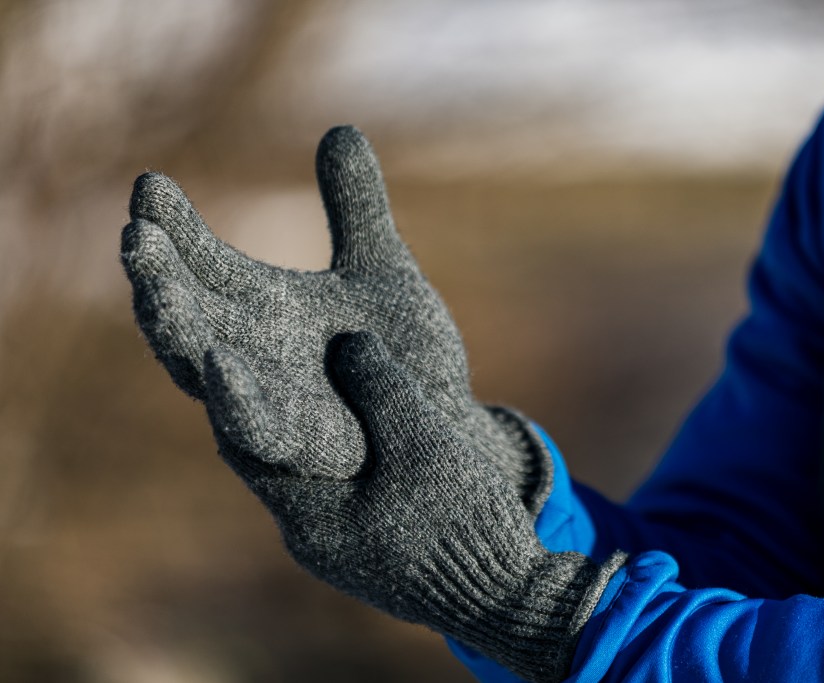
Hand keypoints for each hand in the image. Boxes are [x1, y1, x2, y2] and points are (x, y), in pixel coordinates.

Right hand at [121, 127, 549, 501]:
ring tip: (154, 289)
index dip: (172, 226)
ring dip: (175, 331)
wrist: (441, 420)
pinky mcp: (299, 446)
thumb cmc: (401, 352)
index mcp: (260, 305)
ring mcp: (267, 400)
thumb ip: (357, 208)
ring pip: (202, 370)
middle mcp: (249, 350)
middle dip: (157, 276)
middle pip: (184, 312)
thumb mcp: (383, 269)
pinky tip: (220, 363)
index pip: (200, 260)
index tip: (150, 183)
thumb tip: (341, 129)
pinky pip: (258, 430)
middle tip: (136, 234)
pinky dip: (237, 400)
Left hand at [202, 331, 624, 682]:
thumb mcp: (422, 441)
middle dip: (276, 409)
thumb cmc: (461, 521)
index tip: (237, 347)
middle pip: (275, 461)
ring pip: (312, 477)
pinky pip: (342, 493)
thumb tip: (350, 342)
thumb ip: (382, 389)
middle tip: (280, 356)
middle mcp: (311, 541)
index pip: (244, 447)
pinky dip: (344, 456)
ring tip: (327, 383)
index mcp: (309, 520)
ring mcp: (341, 551)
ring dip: (314, 433)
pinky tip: (369, 429)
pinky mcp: (370, 552)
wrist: (504, 595)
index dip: (239, 394)